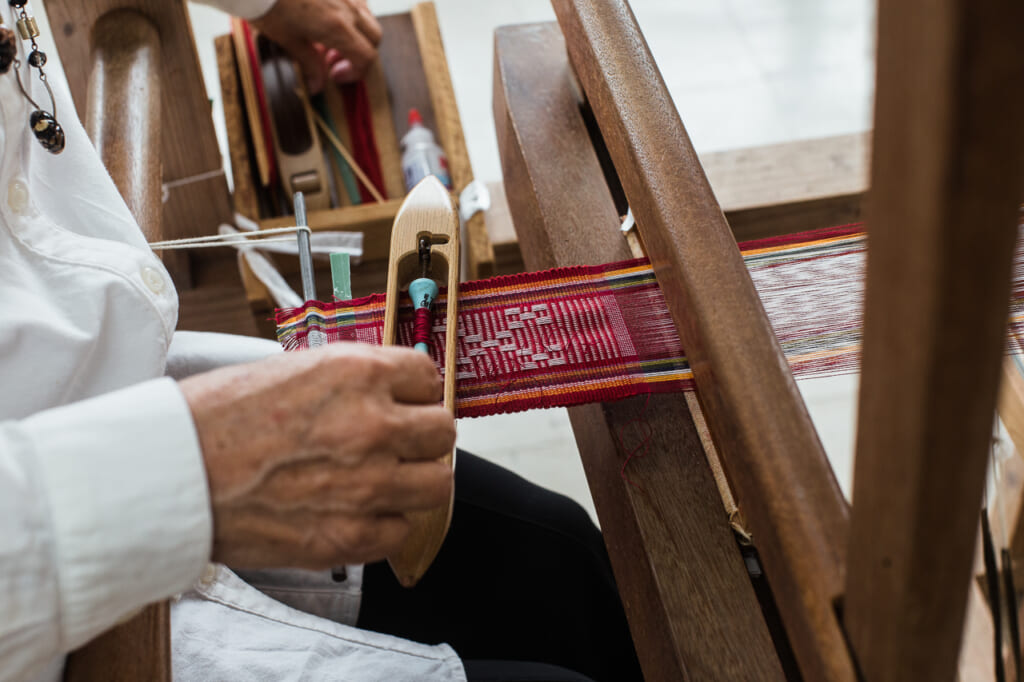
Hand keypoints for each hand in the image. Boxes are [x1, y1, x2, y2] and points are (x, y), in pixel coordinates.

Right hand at [179, 343, 454, 568]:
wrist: (168, 474)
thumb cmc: (215, 418)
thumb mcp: (292, 369)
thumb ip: (350, 381)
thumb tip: (390, 392)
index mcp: (356, 373)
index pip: (426, 376)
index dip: (413, 389)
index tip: (403, 400)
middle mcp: (371, 425)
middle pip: (442, 430)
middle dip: (421, 434)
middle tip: (397, 441)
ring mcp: (366, 484)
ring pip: (437, 482)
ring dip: (415, 479)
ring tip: (384, 478)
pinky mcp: (350, 535)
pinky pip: (402, 529)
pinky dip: (385, 522)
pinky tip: (356, 510)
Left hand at [251, 0, 382, 92]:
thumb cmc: (268, 4)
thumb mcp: (287, 39)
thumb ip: (309, 63)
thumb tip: (318, 86)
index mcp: (337, 27)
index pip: (366, 57)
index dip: (355, 72)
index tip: (336, 77)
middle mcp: (348, 8)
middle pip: (374, 37)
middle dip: (360, 54)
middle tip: (332, 61)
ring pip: (367, 17)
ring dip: (355, 34)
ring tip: (328, 38)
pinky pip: (356, 1)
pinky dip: (349, 15)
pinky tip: (328, 18)